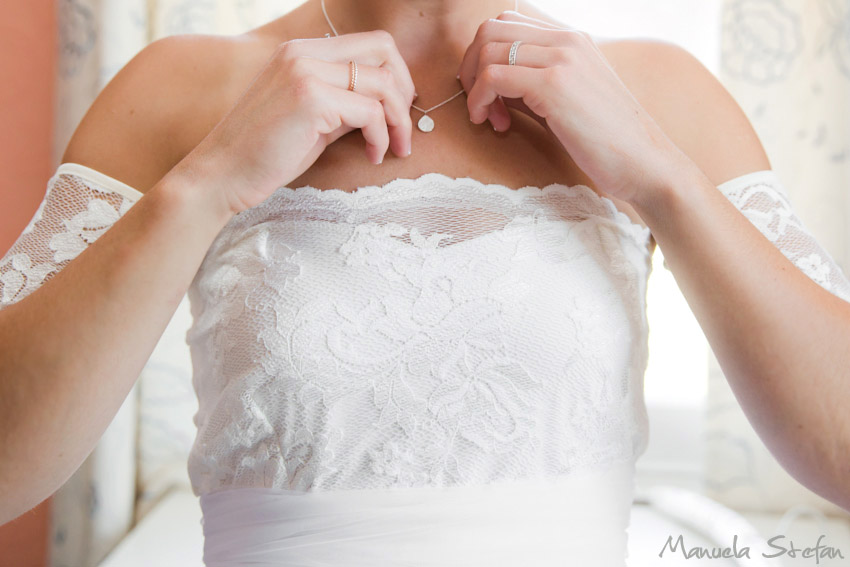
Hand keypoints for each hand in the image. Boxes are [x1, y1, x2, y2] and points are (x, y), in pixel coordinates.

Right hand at [180, 30, 415, 214]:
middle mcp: (303, 53)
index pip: (371, 43)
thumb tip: (387, 106)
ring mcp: (306, 72)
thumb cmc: (265, 154)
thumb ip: (343, 103)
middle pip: (384, 49)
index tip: (397, 112)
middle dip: (404, 90)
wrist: (222, 175)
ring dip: (398, 121)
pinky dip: (380, 137)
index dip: (396, 76)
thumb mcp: (311, 119)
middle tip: (403, 128)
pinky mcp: (311, 99)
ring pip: (383, 83)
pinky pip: (370, 112)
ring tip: (393, 149)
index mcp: (302, 52)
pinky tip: (371, 155)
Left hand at [456, 11, 690, 203]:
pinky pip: (493, 77)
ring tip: (492, 120)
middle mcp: (566, 40)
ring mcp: (561, 59)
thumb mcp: (566, 101)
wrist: (645, 164)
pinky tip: (496, 125)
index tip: (490, 94)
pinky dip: (480, 101)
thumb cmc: (606, 141)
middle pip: (490, 30)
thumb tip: (491, 83)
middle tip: (482, 106)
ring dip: (476, 88)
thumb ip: (531, 84)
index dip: (485, 57)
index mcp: (571, 39)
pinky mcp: (553, 85)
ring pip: (487, 50)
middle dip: (472, 68)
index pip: (508, 23)